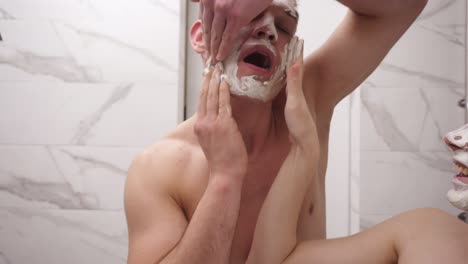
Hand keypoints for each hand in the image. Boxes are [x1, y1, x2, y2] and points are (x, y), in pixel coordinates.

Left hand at [191, 0, 272, 61]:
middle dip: (208, 44)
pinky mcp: (236, 17)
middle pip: (207, 28)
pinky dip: (223, 49)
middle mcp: (212, 2)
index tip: (205, 42)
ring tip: (214, 59)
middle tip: (208, 55)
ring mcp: (223, 10)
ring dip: (214, 49)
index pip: (203, 19)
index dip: (204, 33)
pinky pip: (227, 37)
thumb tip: (193, 1)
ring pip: (216, 35)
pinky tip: (221, 56)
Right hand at [194, 64, 247, 179]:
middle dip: (207, 79)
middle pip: (203, 96)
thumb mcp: (212, 143)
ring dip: (214, 80)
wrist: (225, 174)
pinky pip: (223, 103)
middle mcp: (203, 123)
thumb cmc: (222, 162)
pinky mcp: (224, 125)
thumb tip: (219, 120)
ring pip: (211, 97)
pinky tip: (225, 81)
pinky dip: (223, 91)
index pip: (201, 102)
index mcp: (200, 127)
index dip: (203, 87)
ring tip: (217, 68)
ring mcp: (212, 124)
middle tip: (210, 65)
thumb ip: (213, 129)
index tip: (206, 76)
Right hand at [284, 39, 319, 157]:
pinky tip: (281, 86)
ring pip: (292, 82)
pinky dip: (285, 84)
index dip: (297, 54)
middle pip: (295, 72)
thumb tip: (294, 64)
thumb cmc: (300, 125)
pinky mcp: (291, 110)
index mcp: (299, 90)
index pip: (297, 67)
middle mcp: (299, 94)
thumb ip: (294, 84)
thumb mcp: (295, 103)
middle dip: (294, 59)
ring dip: (289, 71)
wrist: (304, 144)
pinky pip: (287, 91)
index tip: (298, 40)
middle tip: (293, 46)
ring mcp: (296, 102)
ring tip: (286, 61)